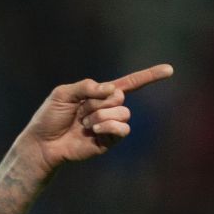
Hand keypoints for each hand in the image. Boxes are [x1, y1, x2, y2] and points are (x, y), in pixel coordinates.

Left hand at [20, 64, 173, 171]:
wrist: (43, 143)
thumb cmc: (50, 117)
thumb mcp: (63, 94)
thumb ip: (86, 87)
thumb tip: (113, 89)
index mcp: (99, 94)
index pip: (130, 83)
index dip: (149, 76)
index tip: (169, 70)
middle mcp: (108, 108)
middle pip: (121, 97)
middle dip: (98, 102)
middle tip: (80, 112)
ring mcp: (110, 124)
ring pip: (123, 112)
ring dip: (101, 115)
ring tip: (84, 124)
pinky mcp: (109, 140)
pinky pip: (123, 128)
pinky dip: (109, 125)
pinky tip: (94, 129)